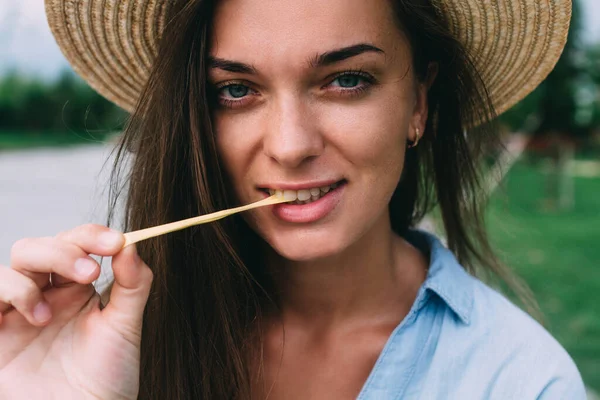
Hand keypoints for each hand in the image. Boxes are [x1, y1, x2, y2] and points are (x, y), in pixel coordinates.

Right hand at [0, 224, 152, 399]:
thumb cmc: (106, 376)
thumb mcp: (126, 326)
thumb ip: (133, 284)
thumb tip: (132, 244)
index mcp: (79, 287)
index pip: (78, 243)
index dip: (93, 236)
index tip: (115, 242)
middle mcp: (48, 294)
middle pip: (40, 247)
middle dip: (63, 251)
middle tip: (90, 272)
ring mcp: (20, 311)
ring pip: (13, 265)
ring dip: (31, 277)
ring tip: (49, 314)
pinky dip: (6, 292)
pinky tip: (33, 315)